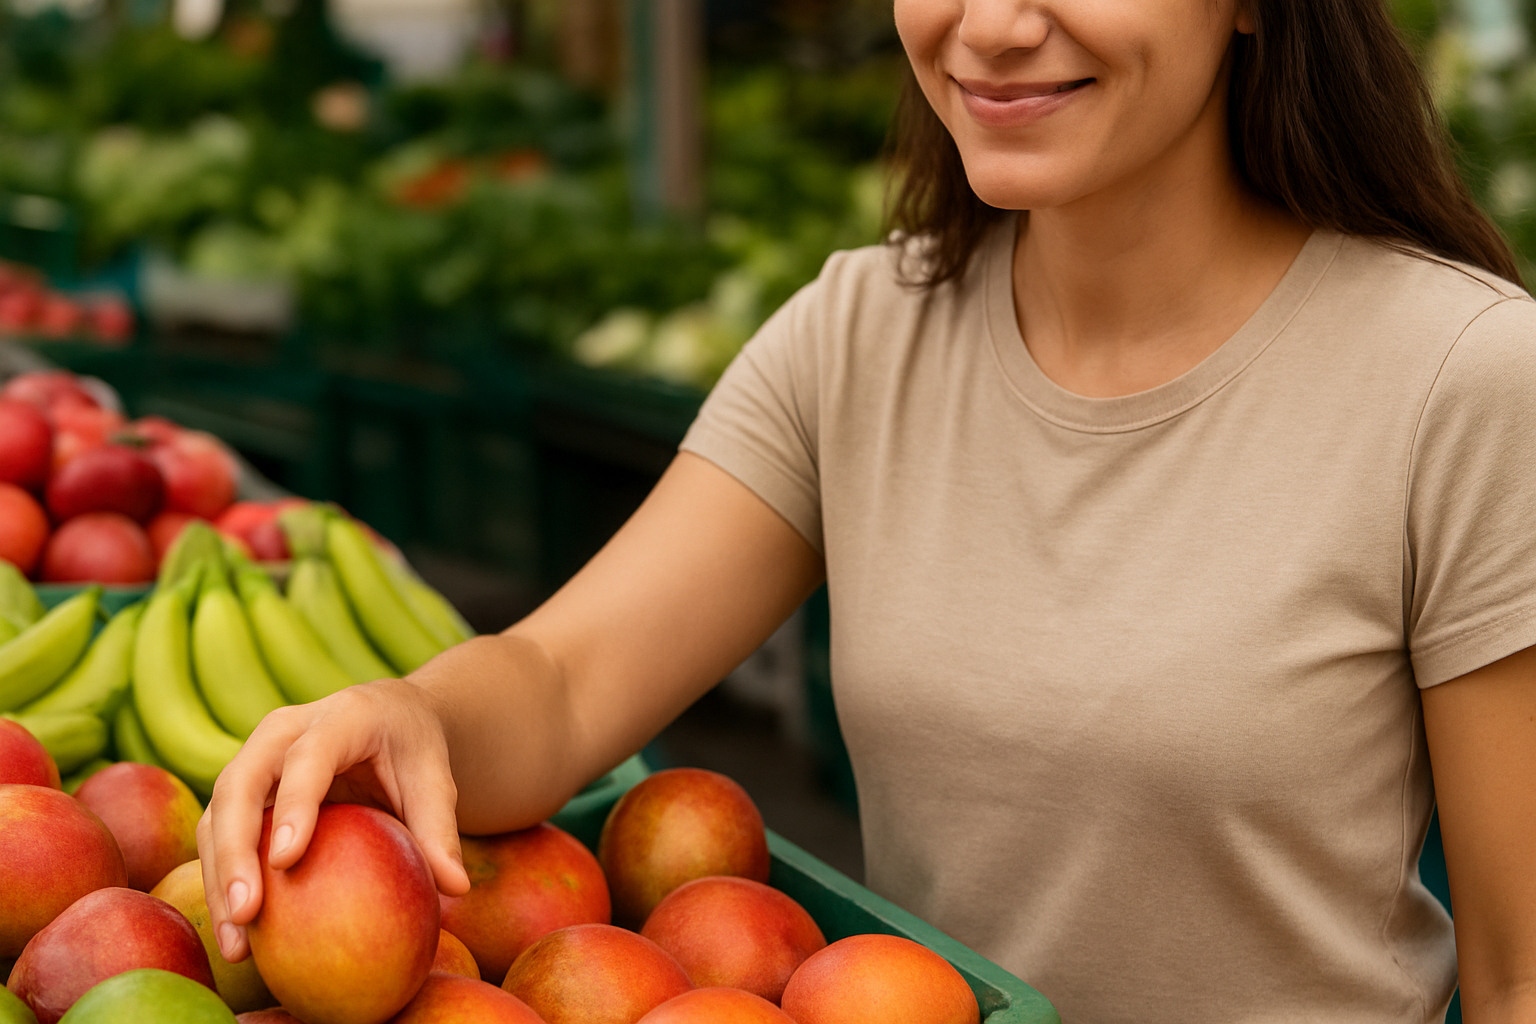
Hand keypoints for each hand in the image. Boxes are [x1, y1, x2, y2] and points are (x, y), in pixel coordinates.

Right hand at [196, 678, 470, 964]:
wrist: (385, 717)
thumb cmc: (412, 749)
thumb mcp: (434, 778)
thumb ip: (440, 829)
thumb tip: (455, 889)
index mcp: (341, 717)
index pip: (310, 757)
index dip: (294, 805)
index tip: (286, 861)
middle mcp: (284, 731)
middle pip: (242, 783)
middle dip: (235, 850)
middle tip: (246, 912)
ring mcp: (256, 757)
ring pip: (219, 812)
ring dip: (219, 878)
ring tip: (237, 943)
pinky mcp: (243, 789)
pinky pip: (220, 833)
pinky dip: (222, 883)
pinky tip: (238, 937)